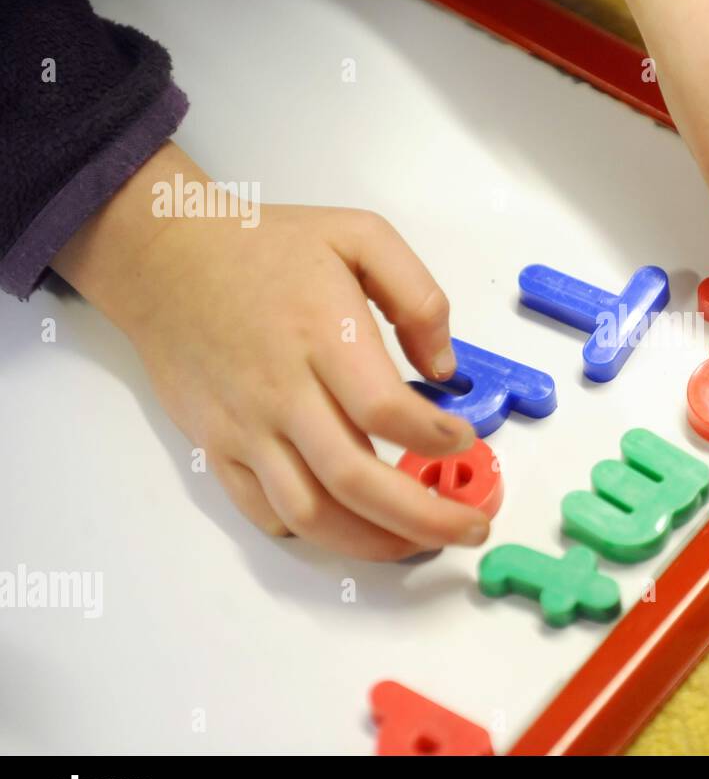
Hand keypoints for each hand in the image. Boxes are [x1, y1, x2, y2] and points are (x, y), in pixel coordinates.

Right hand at [53, 143, 487, 559]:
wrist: (167, 260)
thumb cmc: (268, 248)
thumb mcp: (360, 235)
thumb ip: (418, 296)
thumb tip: (444, 368)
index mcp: (322, 335)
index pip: (384, 410)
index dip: (434, 438)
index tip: (465, 440)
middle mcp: (282, 392)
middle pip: (355, 479)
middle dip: (424, 517)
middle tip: (470, 527)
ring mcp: (246, 428)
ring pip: (311, 513)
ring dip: (374, 542)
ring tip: (421, 542)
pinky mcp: (219, 448)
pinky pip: (266, 512)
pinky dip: (315, 533)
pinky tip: (354, 528)